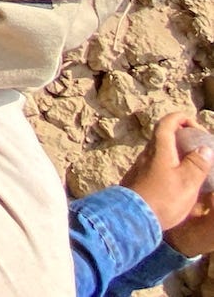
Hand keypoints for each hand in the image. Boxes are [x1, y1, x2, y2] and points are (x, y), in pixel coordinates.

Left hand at [122, 112, 213, 246]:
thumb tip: (205, 148)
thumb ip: (197, 164)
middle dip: (182, 137)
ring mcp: (140, 166)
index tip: (197, 128)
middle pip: (163, 136)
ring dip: (176, 154)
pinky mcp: (138, 179)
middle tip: (198, 149)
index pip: (167, 122)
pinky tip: (178, 182)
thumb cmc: (163, 198)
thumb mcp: (188, 182)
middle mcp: (147, 153)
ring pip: (160, 152)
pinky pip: (156, 166)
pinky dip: (169, 166)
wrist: (133, 218)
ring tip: (192, 167)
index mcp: (159, 149)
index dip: (182, 119)